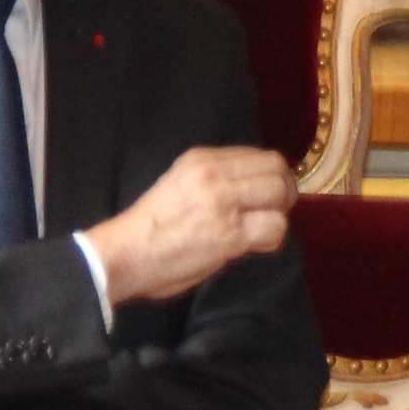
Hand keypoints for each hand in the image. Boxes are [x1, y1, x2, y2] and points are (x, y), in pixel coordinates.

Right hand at [82, 145, 296, 303]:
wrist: (124, 254)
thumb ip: (215, 176)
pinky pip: (275, 227)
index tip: (268, 192)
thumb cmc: (150, 225)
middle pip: (276, 169)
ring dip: (279, 215)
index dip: (272, 175)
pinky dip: (272, 238)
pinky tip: (257, 245)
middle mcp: (214, 174)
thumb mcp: (180, 181)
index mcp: (201, 159)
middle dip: (284, 191)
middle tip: (275, 210)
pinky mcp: (229, 233)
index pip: (259, 155)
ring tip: (264, 229)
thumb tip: (253, 184)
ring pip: (279, 195)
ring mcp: (223, 202)